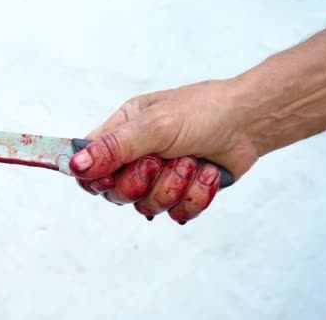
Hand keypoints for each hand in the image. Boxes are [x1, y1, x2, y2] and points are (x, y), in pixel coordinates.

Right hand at [69, 78, 258, 223]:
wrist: (249, 122)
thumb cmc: (203, 111)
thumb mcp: (154, 125)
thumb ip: (114, 147)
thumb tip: (76, 164)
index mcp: (122, 131)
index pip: (90, 164)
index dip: (96, 178)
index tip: (110, 178)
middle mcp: (136, 156)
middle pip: (116, 192)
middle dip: (143, 182)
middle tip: (161, 162)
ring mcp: (160, 177)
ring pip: (147, 206)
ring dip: (175, 186)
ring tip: (192, 162)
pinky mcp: (182, 193)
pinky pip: (176, 213)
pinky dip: (195, 196)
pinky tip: (206, 173)